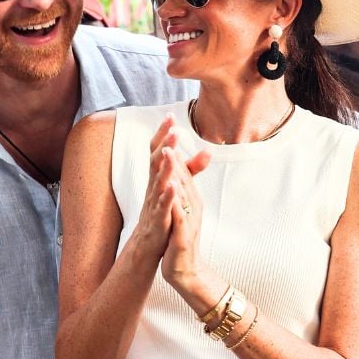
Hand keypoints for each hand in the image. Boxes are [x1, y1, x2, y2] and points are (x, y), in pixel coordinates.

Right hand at [132, 114, 182, 260]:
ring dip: (165, 166)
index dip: (163, 134)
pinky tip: (173, 187)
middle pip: (156, 160)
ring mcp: (154, 202)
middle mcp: (152, 186)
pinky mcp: (158, 219)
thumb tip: (208, 150)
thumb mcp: (177, 186)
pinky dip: (167, 196)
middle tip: (173, 128)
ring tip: (171, 151)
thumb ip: (191, 169)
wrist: (150, 242)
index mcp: (157, 178)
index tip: (170, 116)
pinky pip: (161, 206)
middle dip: (164, 144)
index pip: (158, 151)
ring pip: (157, 181)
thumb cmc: (163, 211)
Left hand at [158, 135, 211, 291]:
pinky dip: (174, 202)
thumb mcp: (181, 212)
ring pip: (182, 193)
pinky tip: (170, 189)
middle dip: (176, 154)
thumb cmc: (180, 239)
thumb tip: (177, 172)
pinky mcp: (183, 235)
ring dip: (176, 172)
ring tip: (169, 152)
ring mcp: (188, 220)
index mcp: (190, 200)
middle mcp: (192, 206)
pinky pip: (179, 216)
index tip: (170, 127)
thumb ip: (182, 193)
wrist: (185, 270)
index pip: (182, 170)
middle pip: (183, 176)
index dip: (176, 149)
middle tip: (171, 130)